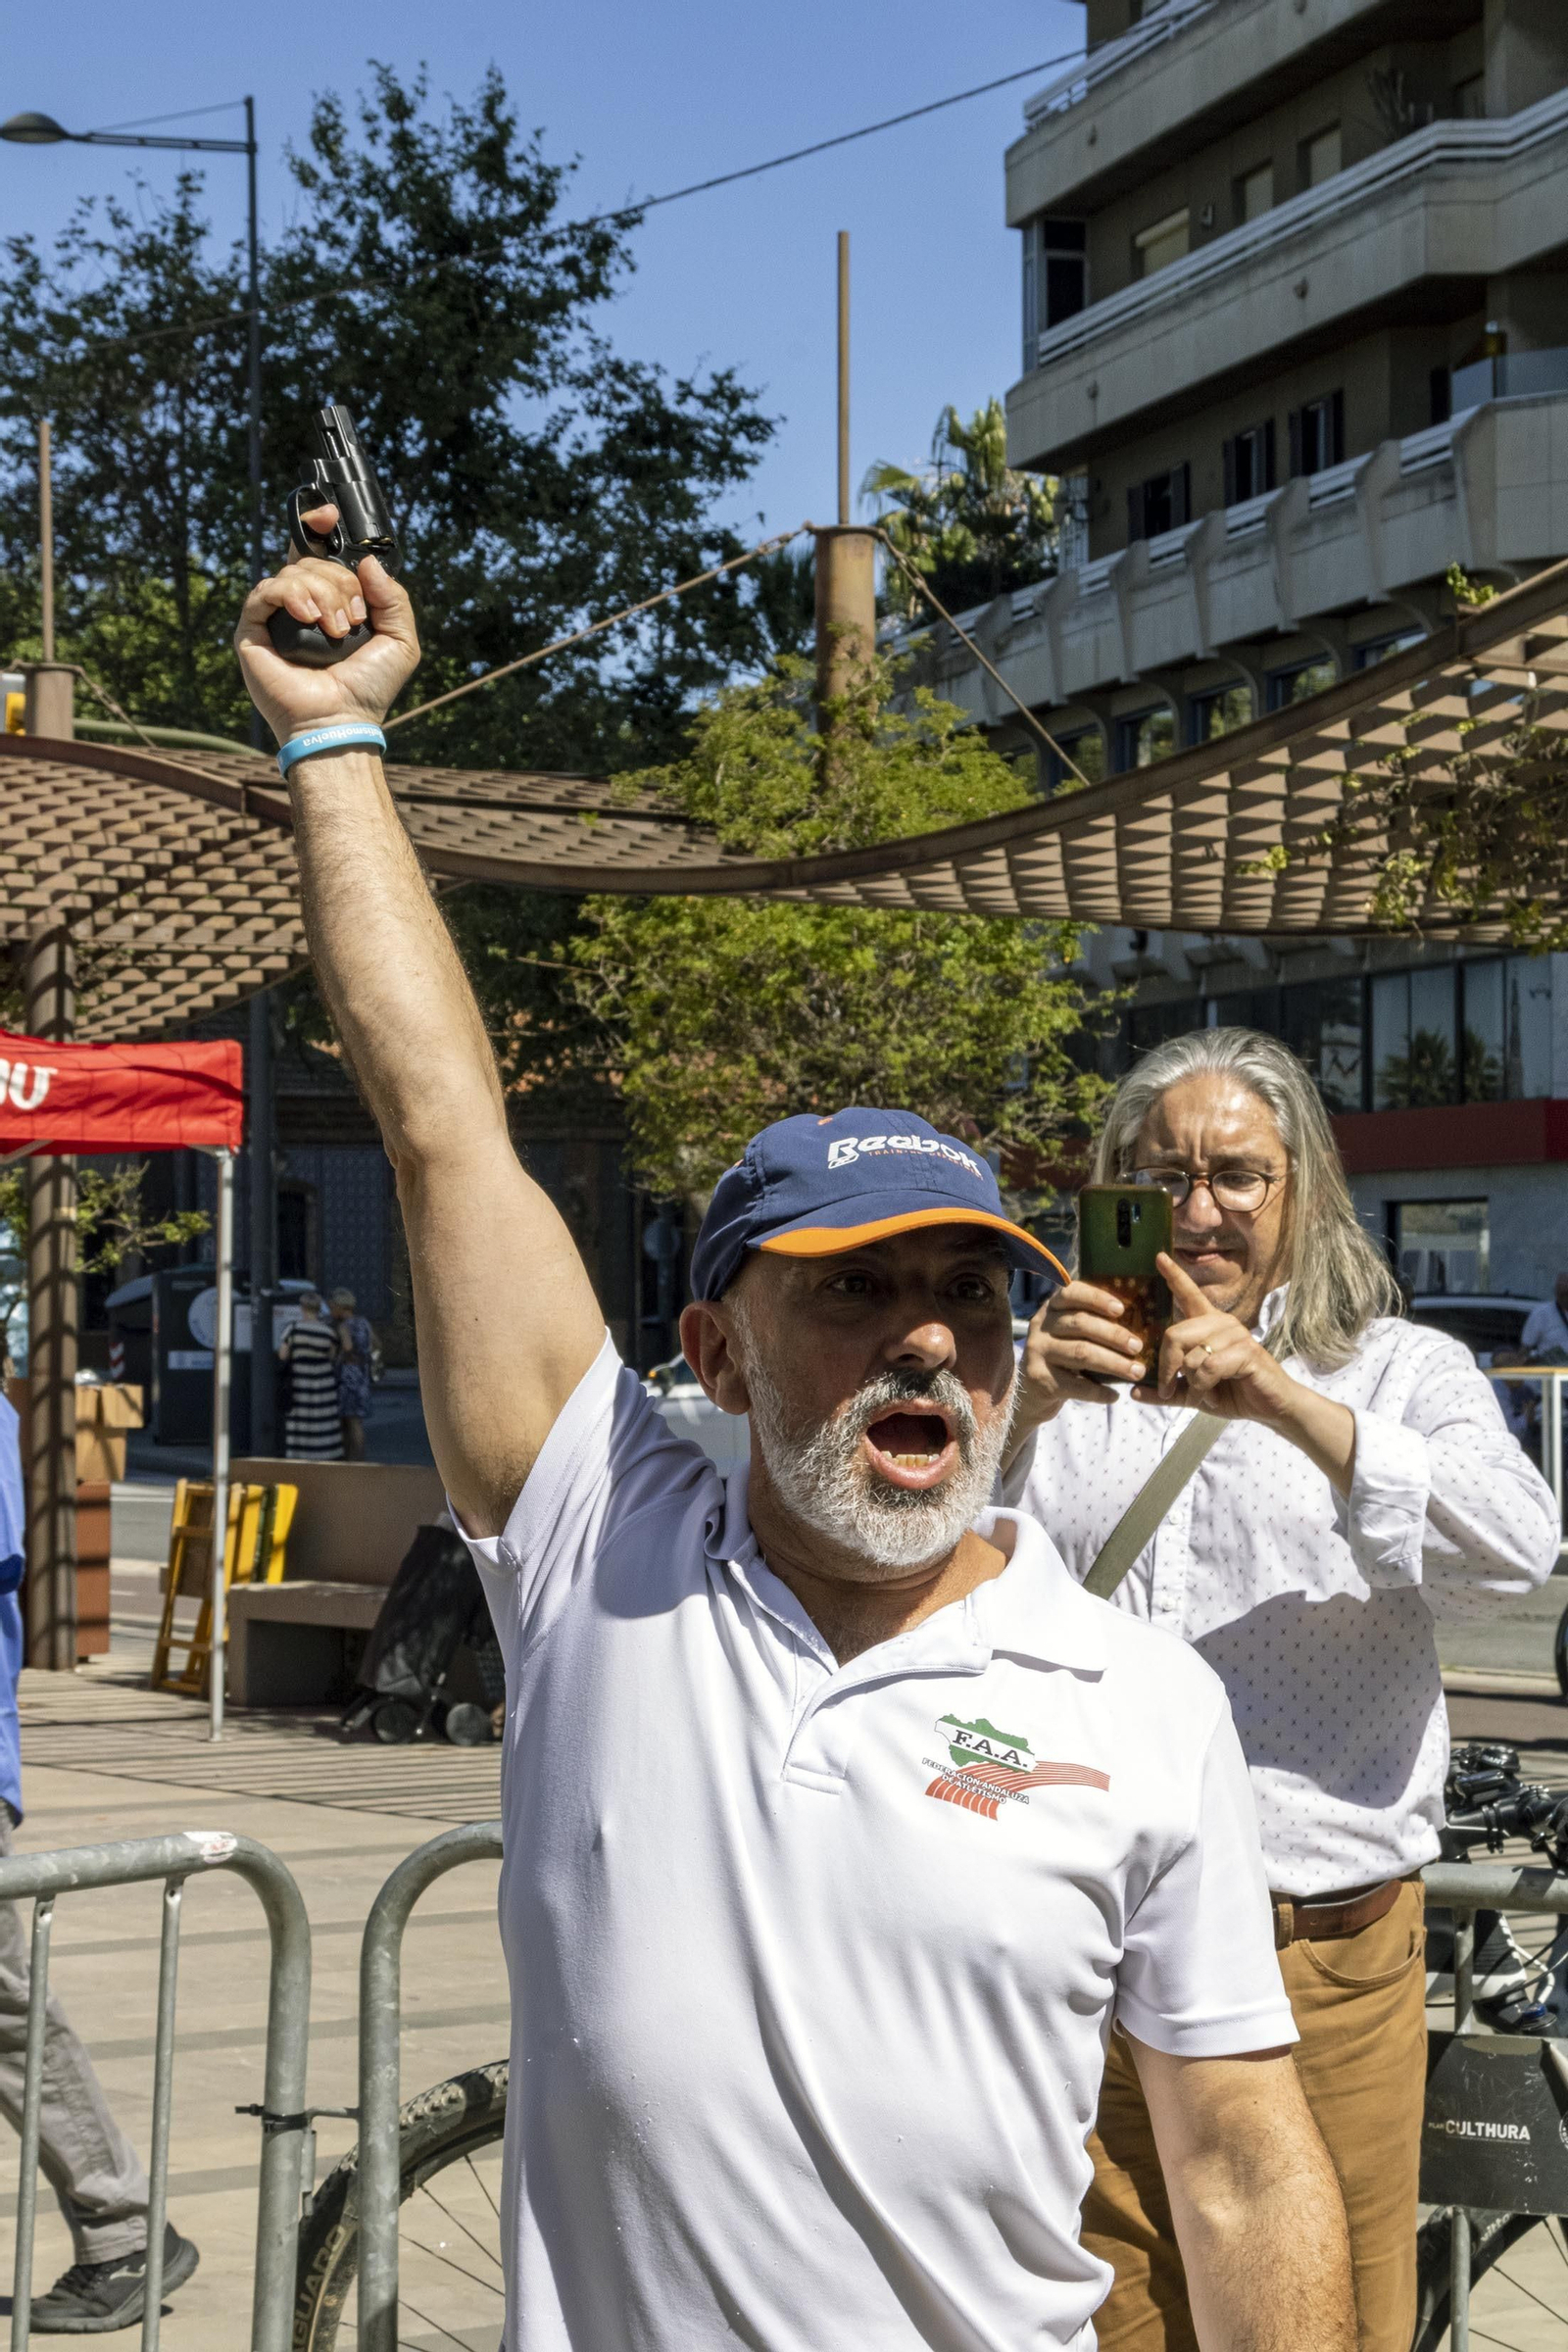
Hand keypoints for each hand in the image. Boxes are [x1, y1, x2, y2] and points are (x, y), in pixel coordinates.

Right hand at [234, 504, 419, 746]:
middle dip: (339, 583)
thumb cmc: (368, 689)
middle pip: (313, 561)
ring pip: (293, 572)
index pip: (318, 552)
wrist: (341, 721)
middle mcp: (301, 605)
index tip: (330, 516)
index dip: (319, 526)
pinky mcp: (252, 630)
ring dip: (322, 594)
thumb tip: (367, 562)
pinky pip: (266, 590)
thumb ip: (394, 597)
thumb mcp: (400, 640)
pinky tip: (309, 618)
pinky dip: (291, 596)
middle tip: (352, 620)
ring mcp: (275, 617)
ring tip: (334, 630)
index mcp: (330, 602)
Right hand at [1014, 1279, 1152, 1430]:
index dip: (1097, 1299)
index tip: (1121, 1309)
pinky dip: (1099, 1391)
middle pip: (1081, 1324)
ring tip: (1136, 1372)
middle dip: (1114, 1335)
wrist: (1030, 1392)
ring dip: (1114, 1363)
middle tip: (1138, 1346)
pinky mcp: (1039, 1378)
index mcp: (1051, 1308)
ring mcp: (1037, 1351)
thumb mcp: (1070, 1334)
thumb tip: (1139, 1323)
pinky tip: (1115, 1395)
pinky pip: (1076, 1385)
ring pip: (1081, 1353)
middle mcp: (1040, 1326)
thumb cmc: (1063, 1357)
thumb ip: (1092, 1323)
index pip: (1072, 1293)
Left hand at [1138, 1254, 1298, 1424]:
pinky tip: (1212, 1396)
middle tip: (1166, 1389)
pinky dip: (1204, 1388)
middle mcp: (1222, 1323)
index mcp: (1209, 1326)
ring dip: (1192, 1384)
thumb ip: (1167, 1390)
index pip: (1189, 1295)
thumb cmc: (1232, 1394)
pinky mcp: (1246, 1351)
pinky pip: (1208, 1367)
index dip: (1174, 1276)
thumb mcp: (1192, 1393)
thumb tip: (1133, 1391)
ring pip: (1191, 1357)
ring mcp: (1236, 1335)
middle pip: (1174, 1334)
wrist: (1270, 1409)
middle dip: (1166, 1367)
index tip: (1159, 1257)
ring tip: (1204, 1393)